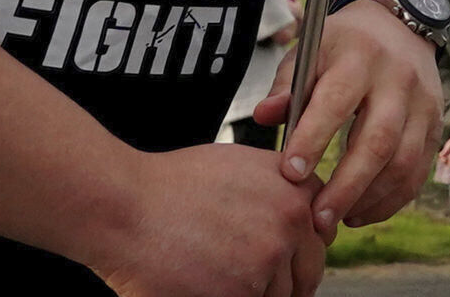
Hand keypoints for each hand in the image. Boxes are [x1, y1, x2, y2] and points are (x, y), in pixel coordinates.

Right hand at [91, 142, 327, 296]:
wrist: (126, 207)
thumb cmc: (172, 185)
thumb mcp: (240, 166)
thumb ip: (277, 189)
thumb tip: (297, 216)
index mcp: (294, 192)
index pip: (322, 234)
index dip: (303, 248)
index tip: (288, 256)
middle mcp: (289, 225)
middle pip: (309, 272)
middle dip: (289, 280)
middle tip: (255, 279)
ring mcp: (267, 262)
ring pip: (281, 296)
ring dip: (257, 293)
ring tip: (221, 276)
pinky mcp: (241, 294)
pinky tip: (207, 285)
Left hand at [256, 0, 442, 235]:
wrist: (400, 27)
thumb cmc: (343, 46)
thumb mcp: (311, 51)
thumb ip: (287, 86)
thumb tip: (264, 117)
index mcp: (360, 56)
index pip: (337, 101)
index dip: (314, 139)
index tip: (290, 174)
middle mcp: (399, 79)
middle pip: (378, 141)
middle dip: (346, 187)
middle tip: (317, 219)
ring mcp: (424, 104)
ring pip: (403, 162)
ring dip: (370, 200)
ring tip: (338, 220)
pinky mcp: (435, 125)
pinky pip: (418, 171)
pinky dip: (391, 200)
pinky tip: (362, 212)